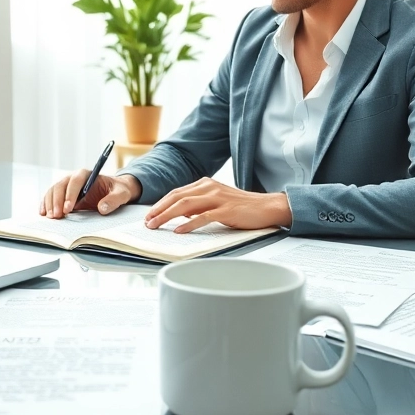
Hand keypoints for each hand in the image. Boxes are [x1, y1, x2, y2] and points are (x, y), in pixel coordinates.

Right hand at [40, 172, 141, 217]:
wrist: (115, 190)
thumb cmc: (118, 190)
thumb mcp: (122, 194)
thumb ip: (114, 200)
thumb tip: (102, 208)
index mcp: (87, 174)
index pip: (75, 181)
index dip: (70, 194)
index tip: (68, 208)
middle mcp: (74, 178)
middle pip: (61, 186)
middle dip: (56, 201)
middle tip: (56, 216)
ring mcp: (67, 185)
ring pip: (53, 191)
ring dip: (50, 204)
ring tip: (51, 217)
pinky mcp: (64, 194)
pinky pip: (51, 197)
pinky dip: (46, 204)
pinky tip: (43, 213)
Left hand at [143, 178, 292, 232]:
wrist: (267, 207)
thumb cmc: (242, 207)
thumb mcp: (216, 202)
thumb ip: (198, 205)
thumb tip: (180, 213)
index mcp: (205, 184)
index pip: (176, 193)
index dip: (160, 204)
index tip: (149, 215)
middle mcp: (209, 187)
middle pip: (177, 197)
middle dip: (158, 209)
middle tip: (146, 222)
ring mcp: (218, 198)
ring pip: (185, 205)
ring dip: (167, 216)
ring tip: (156, 225)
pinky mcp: (226, 210)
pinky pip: (203, 217)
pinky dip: (188, 224)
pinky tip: (179, 230)